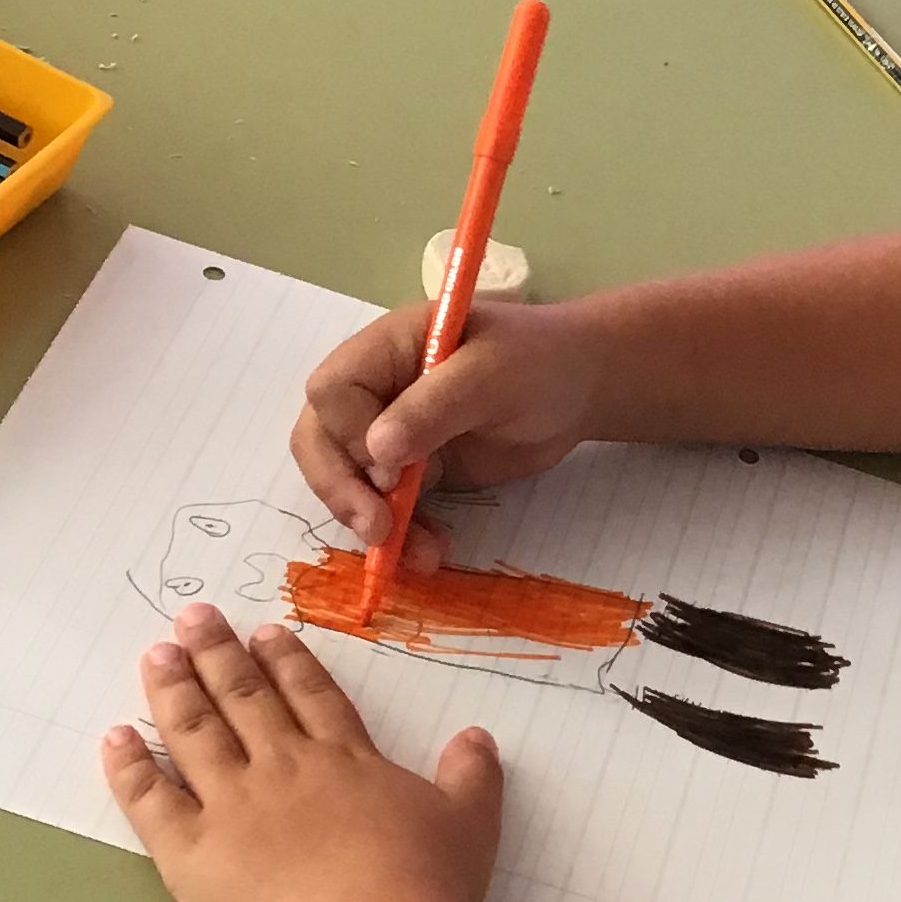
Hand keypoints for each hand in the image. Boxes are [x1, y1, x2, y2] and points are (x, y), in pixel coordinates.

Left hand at [104, 602, 502, 901]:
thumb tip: (477, 736)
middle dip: (217, 655)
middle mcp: (284, 770)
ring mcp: (232, 805)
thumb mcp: (469, 825)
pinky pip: (150, 799)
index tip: (265, 632)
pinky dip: (129, 766)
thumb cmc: (424, 889)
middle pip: (245, 700)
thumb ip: (471, 777)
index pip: (311, 698)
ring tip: (157, 655)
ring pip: (195, 733)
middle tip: (193, 618)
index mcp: (346, 762)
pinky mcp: (189, 851)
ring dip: (173, 690)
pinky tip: (114, 737)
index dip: (287, 662)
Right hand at [294, 297, 605, 556]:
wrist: (580, 388)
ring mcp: (391, 431)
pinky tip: (429, 553)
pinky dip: (402, 534)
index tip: (392, 467)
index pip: (332, 391)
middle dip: (341, 488)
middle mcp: (376, 388)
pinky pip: (387, 506)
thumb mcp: (492, 374)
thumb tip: (376, 451)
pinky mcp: (413, 470)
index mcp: (385, 347)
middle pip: (321, 439)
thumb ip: (433, 407)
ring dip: (372, 522)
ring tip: (419, 554)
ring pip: (348, 481)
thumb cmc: (540, 362)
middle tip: (376, 530)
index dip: (350, 433)